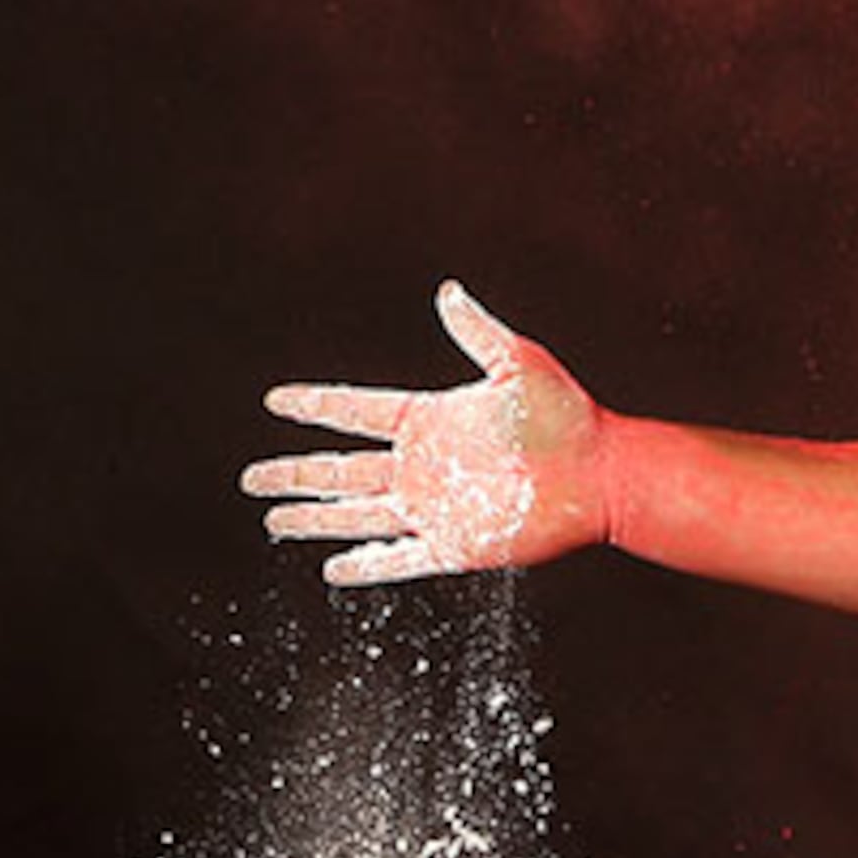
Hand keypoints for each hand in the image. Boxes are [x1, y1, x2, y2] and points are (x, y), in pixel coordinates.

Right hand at [244, 281, 610, 584]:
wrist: (605, 473)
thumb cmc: (569, 417)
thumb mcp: (518, 364)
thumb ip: (478, 331)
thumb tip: (446, 291)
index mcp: (431, 420)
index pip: (357, 411)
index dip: (316, 405)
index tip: (276, 400)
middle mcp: (425, 465)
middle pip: (342, 471)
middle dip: (295, 474)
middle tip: (251, 478)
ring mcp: (437, 508)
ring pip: (358, 515)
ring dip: (314, 519)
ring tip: (273, 519)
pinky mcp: (456, 545)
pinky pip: (399, 559)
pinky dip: (366, 565)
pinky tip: (332, 566)